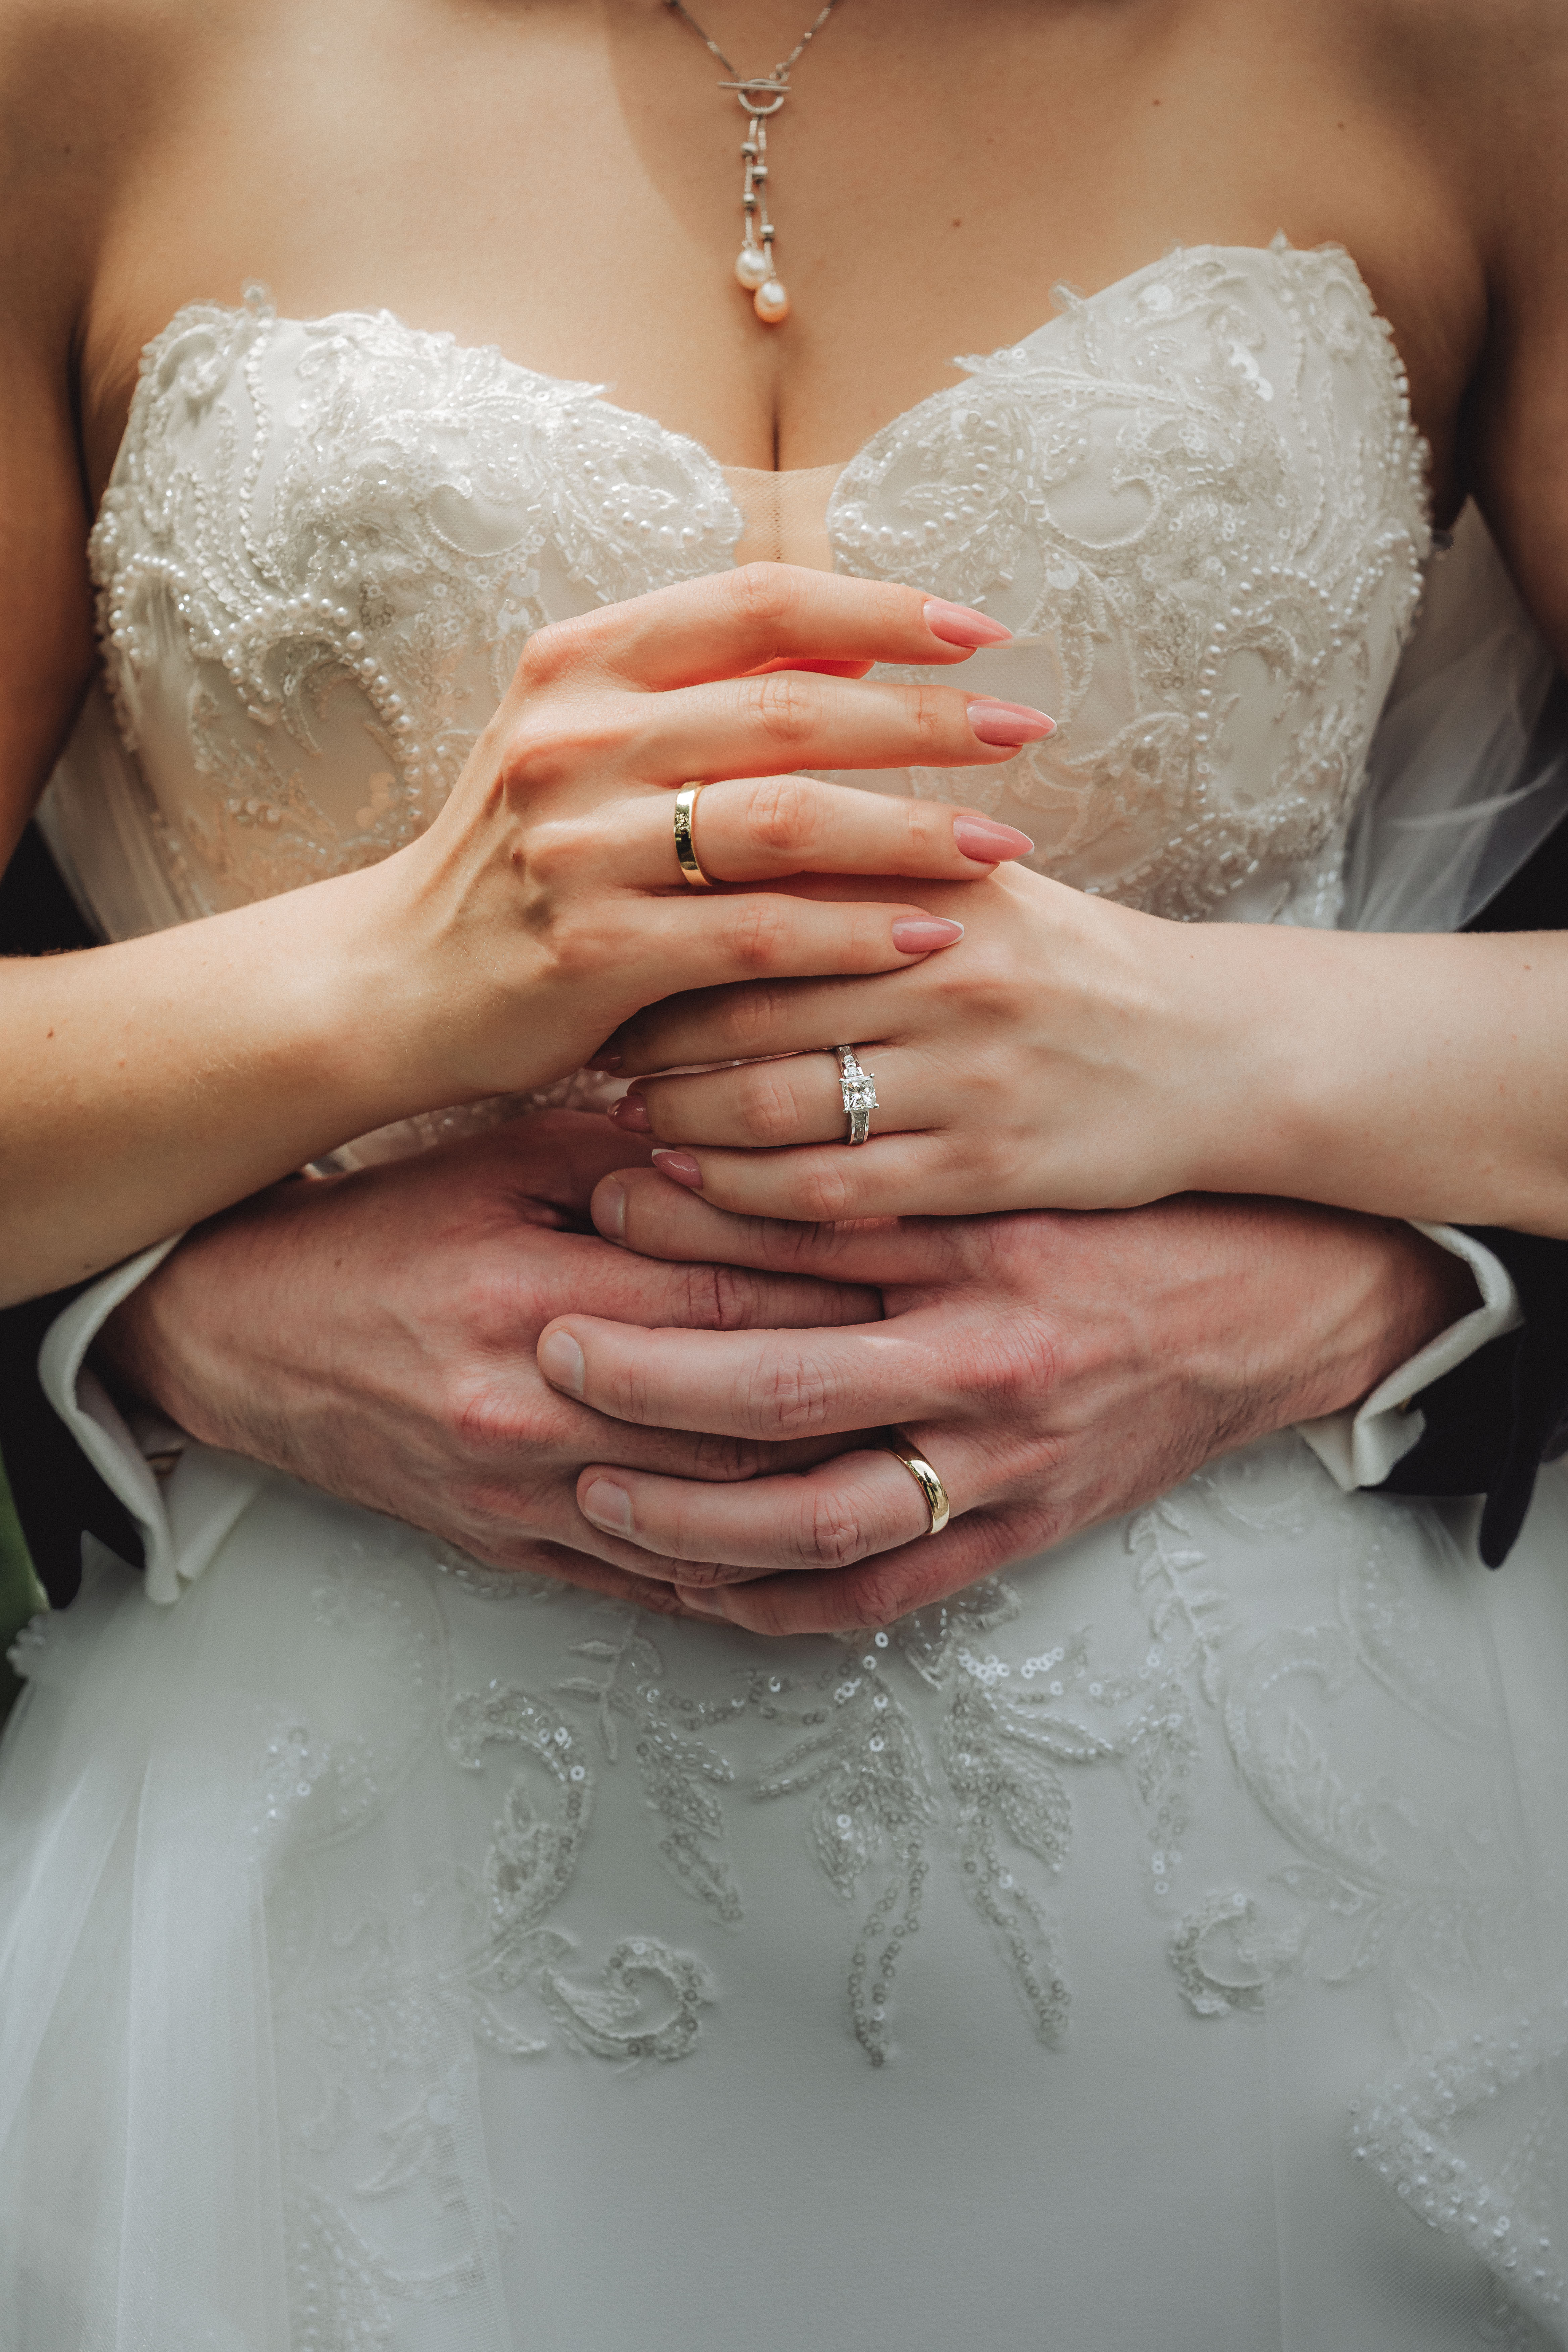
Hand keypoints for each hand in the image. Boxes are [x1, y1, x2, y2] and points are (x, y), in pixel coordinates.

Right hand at [0, 568, 1052, 1303]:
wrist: (392, 984)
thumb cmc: (518, 863)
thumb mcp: (584, 745)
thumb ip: (702, 693)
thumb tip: (853, 646)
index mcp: (580, 664)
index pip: (756, 603)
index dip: (881, 609)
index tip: (983, 634)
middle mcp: (574, 738)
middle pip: (791, 708)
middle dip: (925, 721)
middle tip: (1028, 734)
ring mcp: (577, 845)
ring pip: (784, 821)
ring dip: (910, 831)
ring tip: (1007, 846)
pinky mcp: (591, 952)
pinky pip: (753, 936)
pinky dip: (850, 936)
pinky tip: (929, 937)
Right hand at [95, 1112, 881, 1612]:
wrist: (245, 1338)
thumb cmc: (376, 1232)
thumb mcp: (495, 1157)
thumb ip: (630, 1149)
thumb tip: (757, 1136)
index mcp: (533, 1297)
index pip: (730, 1302)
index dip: (842, 1285)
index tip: (932, 1264)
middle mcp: (535, 1413)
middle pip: (744, 1418)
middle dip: (861, 1390)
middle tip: (960, 1358)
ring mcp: (526, 1499)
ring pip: (717, 1513)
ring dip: (823, 1486)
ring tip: (921, 1449)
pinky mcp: (516, 1552)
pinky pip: (656, 1585)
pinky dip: (744, 1569)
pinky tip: (823, 1541)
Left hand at [534, 1170, 1480, 1633]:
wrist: (1283, 1304)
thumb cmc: (1137, 1212)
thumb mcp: (1020, 1154)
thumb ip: (886, 1148)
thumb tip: (726, 1128)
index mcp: (985, 1239)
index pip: (801, 1235)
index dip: (679, 1221)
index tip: (589, 1201)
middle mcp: (990, 1357)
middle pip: (781, 1387)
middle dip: (647, 1378)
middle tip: (548, 1351)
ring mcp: (1006, 1464)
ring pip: (814, 1515)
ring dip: (688, 1514)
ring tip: (592, 1487)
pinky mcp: (1019, 1536)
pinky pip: (878, 1594)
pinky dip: (778, 1601)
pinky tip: (693, 1585)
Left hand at [598, 859, 1223, 1219]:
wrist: (1217, 1053)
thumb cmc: (1071, 965)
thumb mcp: (982, 882)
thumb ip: (867, 851)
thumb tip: (730, 812)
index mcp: (941, 887)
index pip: (763, 893)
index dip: (663, 922)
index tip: (605, 939)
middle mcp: (951, 977)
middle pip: (743, 1003)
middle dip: (645, 1030)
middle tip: (589, 1040)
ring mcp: (969, 1081)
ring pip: (770, 1104)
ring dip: (677, 1115)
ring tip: (629, 1114)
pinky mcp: (987, 1171)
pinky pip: (827, 1190)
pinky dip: (739, 1188)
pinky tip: (688, 1175)